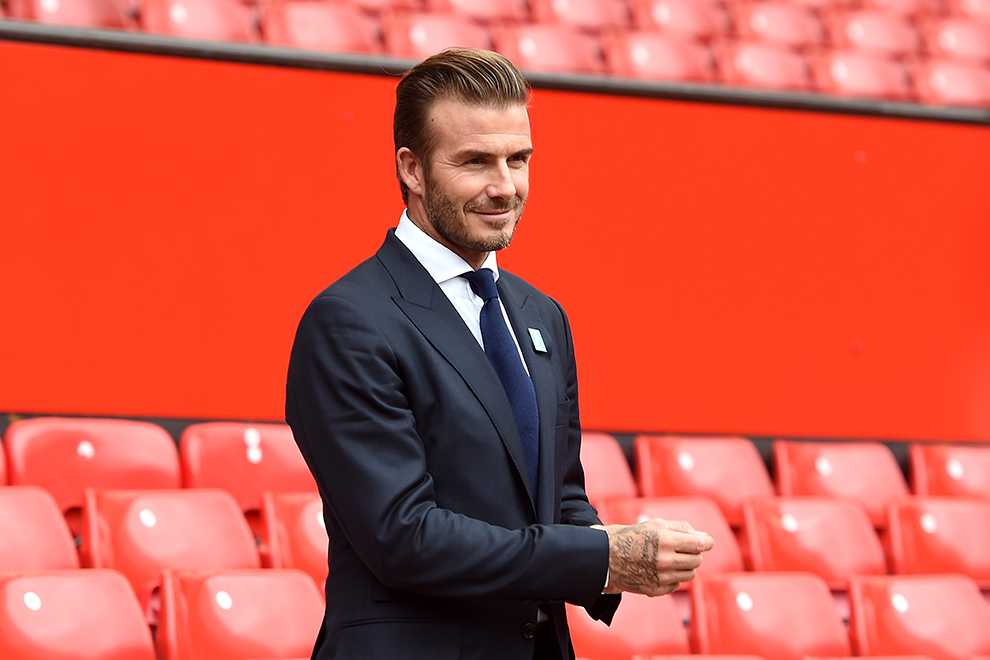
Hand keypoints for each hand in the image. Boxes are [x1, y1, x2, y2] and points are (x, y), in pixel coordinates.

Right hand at [591, 519, 713, 596]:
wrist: (608, 558)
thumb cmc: (633, 538)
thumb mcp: (655, 524)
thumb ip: (681, 528)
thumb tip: (703, 537)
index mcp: (666, 541)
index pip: (699, 544)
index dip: (706, 542)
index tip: (706, 542)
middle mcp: (665, 560)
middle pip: (697, 560)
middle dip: (693, 553)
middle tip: (681, 548)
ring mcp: (662, 577)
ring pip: (690, 574)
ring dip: (685, 566)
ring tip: (671, 558)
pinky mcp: (658, 589)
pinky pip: (678, 584)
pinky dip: (674, 577)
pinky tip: (661, 569)